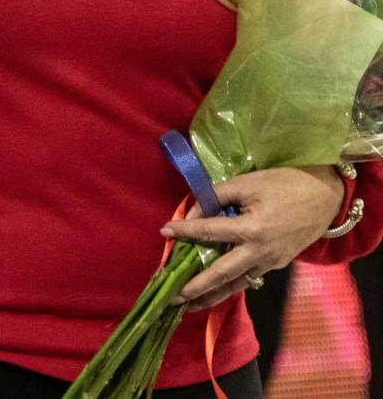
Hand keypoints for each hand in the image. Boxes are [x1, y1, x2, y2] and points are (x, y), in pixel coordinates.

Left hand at [164, 164, 343, 311]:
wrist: (326, 196)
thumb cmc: (285, 184)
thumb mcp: (247, 183)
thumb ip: (216, 196)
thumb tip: (194, 212)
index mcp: (252, 230)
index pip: (210, 232)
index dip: (185, 231)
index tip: (164, 231)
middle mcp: (260, 252)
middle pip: (222, 274)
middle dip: (197, 287)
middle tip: (173, 297)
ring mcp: (271, 262)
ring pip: (237, 283)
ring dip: (213, 295)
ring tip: (190, 305)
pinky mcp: (278, 264)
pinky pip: (249, 277)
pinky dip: (231, 286)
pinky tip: (216, 291)